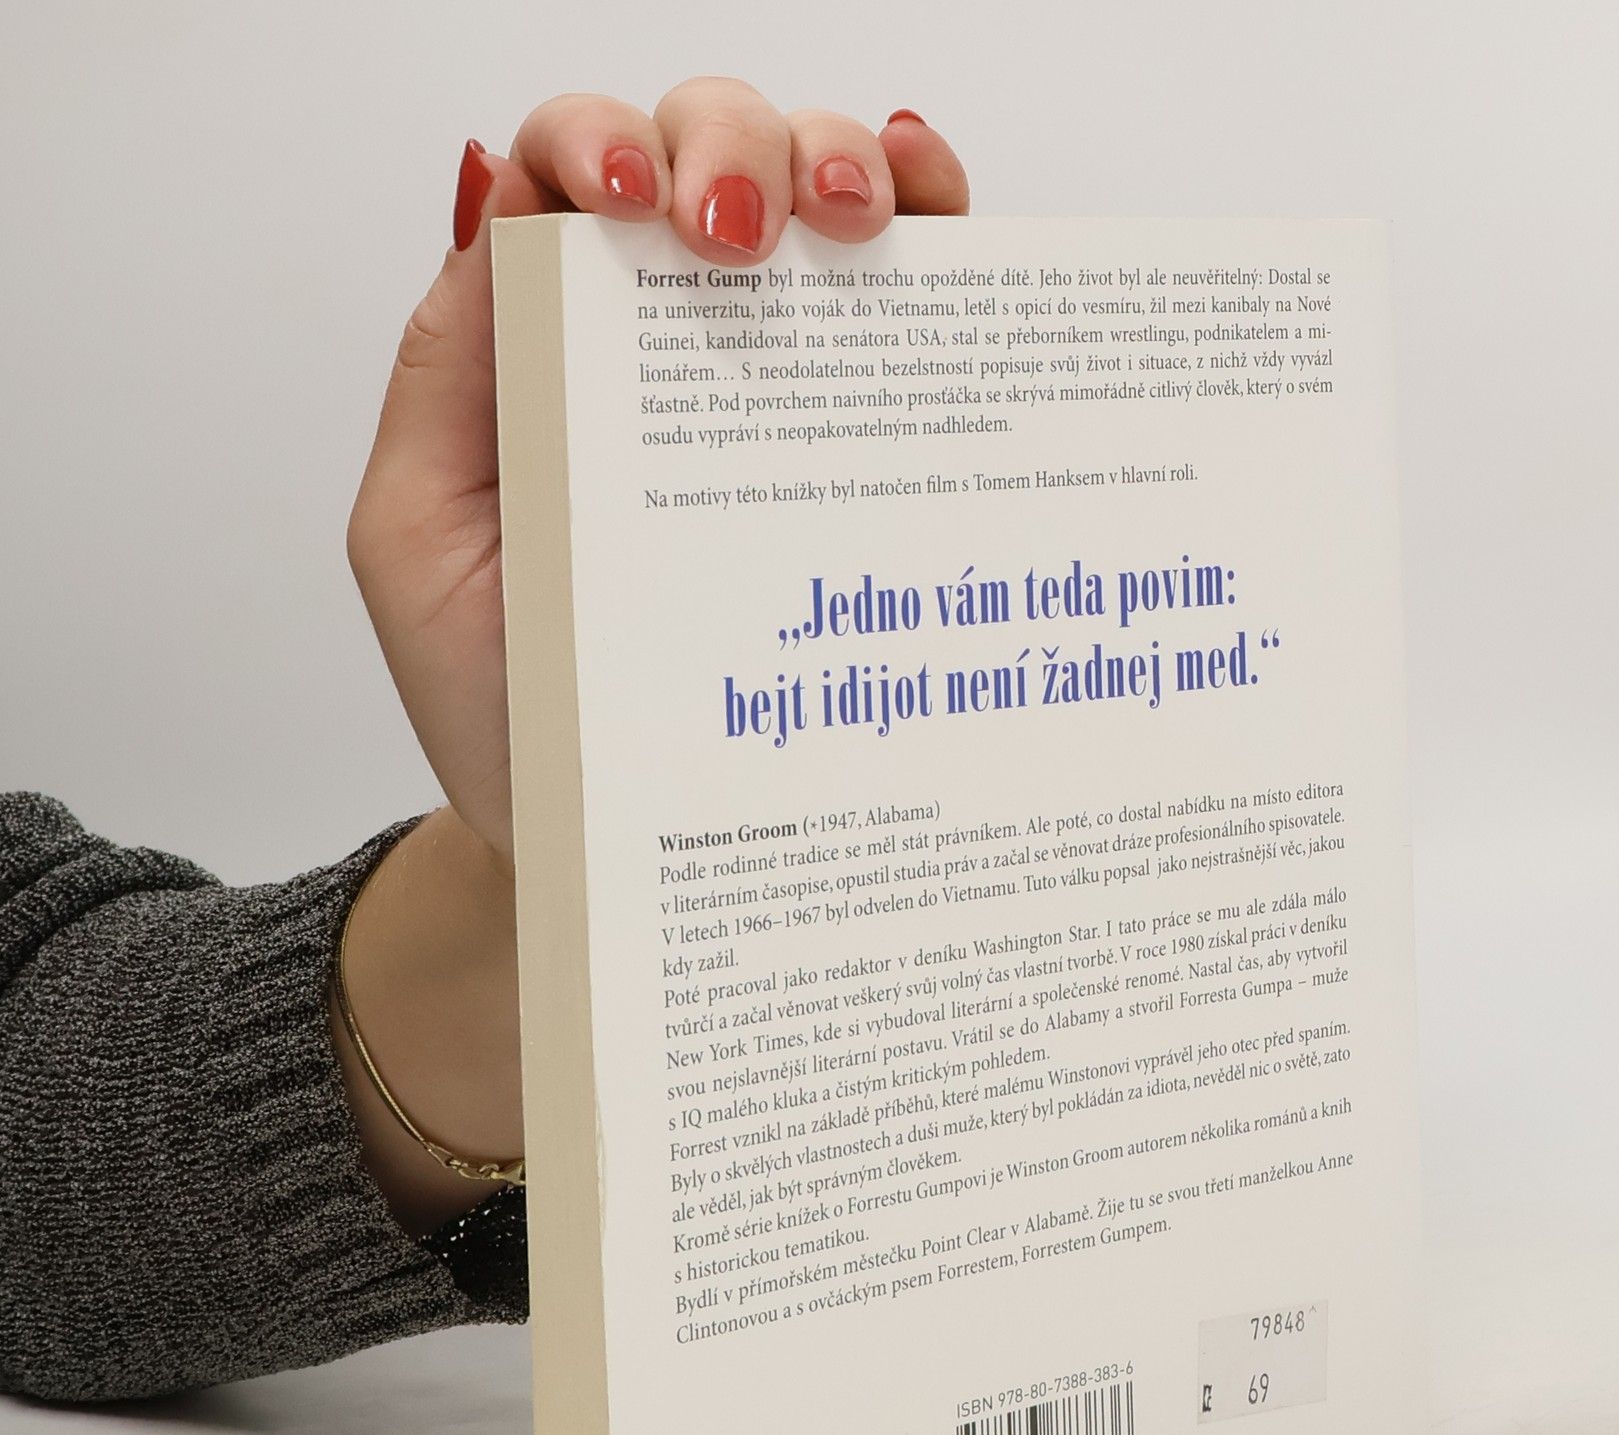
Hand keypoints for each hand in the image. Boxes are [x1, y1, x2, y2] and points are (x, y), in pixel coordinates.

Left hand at [345, 82, 970, 870]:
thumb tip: (504, 204)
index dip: (605, 142)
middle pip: (706, 149)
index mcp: (542, 343)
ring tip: (859, 224)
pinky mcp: (866, 438)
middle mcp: (662, 337)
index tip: (640, 212)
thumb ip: (446, 380)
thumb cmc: (508, 709)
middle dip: (739, 144)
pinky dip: (934, 228)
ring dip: (844, 162)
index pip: (569, 171)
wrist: (609, 843)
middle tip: (753, 235)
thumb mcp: (420, 547)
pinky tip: (930, 228)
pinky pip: (913, 301)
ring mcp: (774, 379)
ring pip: (818, 191)